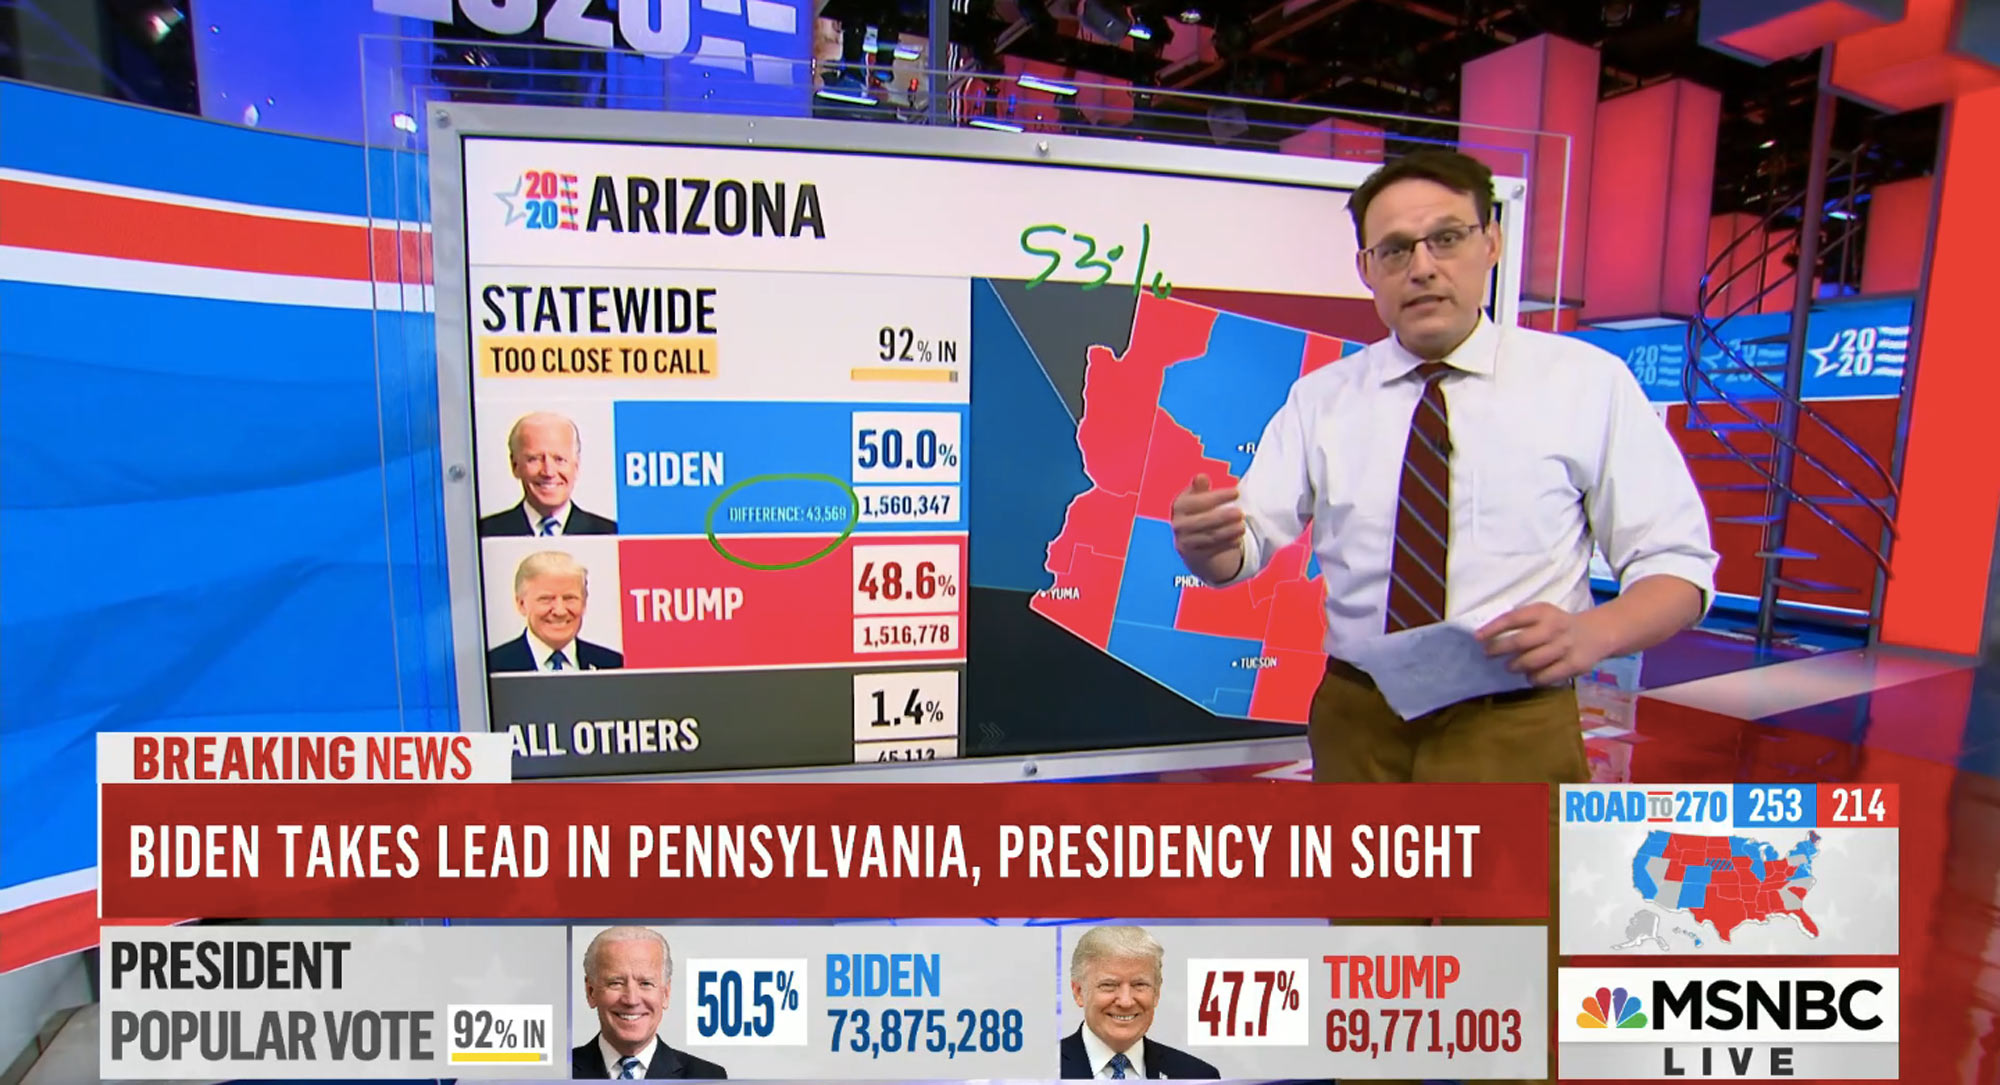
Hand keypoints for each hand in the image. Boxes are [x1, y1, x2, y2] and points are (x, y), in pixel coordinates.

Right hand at [1170, 473, 1245, 580]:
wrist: (1191, 543)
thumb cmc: (1199, 514)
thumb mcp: (1197, 499)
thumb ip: (1200, 488)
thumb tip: (1201, 476)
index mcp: (1179, 506)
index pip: (1197, 501)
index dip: (1217, 497)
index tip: (1236, 492)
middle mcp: (1179, 524)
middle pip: (1202, 521)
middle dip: (1223, 517)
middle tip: (1241, 513)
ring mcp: (1185, 542)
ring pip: (1209, 537)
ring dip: (1228, 532)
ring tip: (1243, 527)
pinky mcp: (1194, 556)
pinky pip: (1213, 550)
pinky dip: (1227, 544)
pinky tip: (1238, 540)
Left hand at [1475, 603, 1607, 685]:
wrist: (1595, 633)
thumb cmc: (1557, 625)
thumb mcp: (1541, 615)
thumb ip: (1519, 622)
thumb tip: (1487, 638)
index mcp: (1543, 611)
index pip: (1513, 618)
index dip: (1493, 628)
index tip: (1477, 638)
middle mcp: (1555, 627)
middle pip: (1521, 641)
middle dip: (1500, 649)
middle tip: (1489, 654)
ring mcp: (1565, 646)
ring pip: (1533, 661)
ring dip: (1516, 666)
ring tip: (1510, 666)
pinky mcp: (1574, 664)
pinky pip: (1547, 676)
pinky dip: (1534, 678)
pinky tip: (1530, 676)